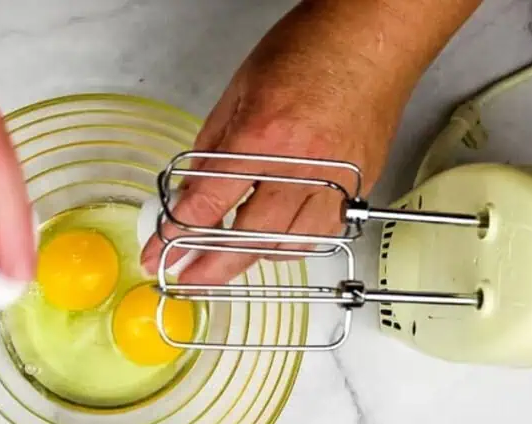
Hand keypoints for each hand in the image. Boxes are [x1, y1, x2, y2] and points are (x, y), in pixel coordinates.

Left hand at [140, 0, 477, 284]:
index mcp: (264, 136)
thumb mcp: (239, 90)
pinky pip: (321, 235)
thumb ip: (211, 149)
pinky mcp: (359, 187)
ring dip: (252, 260)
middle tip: (186, 280)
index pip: (208, 205)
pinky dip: (292, 245)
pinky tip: (272, 241)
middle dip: (209, 269)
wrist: (375, 36)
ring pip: (287, 246)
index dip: (175, 237)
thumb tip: (190, 193)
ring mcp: (336, 181)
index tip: (156, 254)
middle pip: (247, 240)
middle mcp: (303, 166)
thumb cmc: (312, 48)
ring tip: (225, 261)